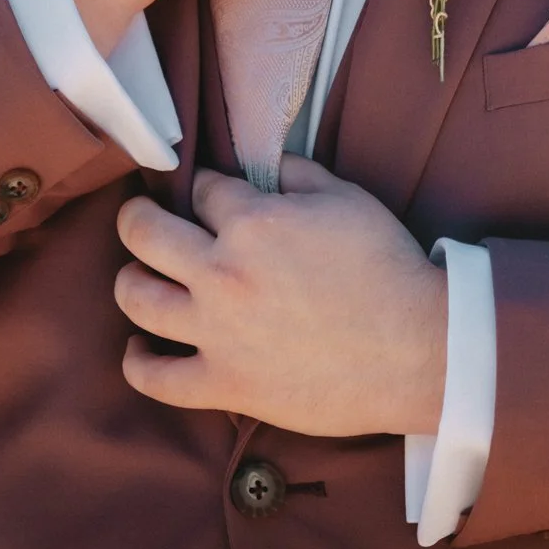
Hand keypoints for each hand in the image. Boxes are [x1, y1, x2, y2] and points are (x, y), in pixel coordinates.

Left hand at [114, 155, 447, 437]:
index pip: (203, 189)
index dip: (206, 185)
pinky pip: (156, 379)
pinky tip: (141, 346)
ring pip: (136, 297)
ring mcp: (217, 331)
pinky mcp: (224, 383)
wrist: (418, 349)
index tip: (209, 192)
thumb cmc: (388, 268)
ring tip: (139, 275)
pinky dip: (139, 362)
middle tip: (141, 217)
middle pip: (145, 233)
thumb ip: (298, 174)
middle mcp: (223, 271)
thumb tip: (266, 164)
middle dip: (138, 216)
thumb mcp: (349, 198)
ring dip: (131, 280)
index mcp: (253, 221)